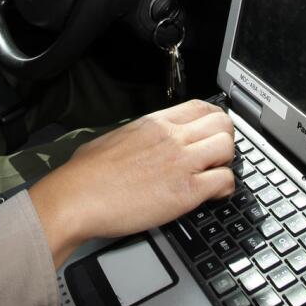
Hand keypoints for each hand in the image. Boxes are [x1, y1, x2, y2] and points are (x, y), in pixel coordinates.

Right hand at [28, 99, 234, 267]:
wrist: (77, 198)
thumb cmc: (86, 175)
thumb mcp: (113, 139)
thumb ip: (138, 137)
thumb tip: (142, 144)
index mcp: (155, 123)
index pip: (202, 107)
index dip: (214, 120)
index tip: (212, 133)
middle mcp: (172, 137)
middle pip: (222, 124)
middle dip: (225, 140)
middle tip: (217, 156)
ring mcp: (182, 162)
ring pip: (228, 148)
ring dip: (227, 163)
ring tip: (215, 175)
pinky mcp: (186, 191)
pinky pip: (224, 181)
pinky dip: (225, 189)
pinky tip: (214, 195)